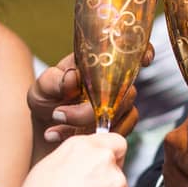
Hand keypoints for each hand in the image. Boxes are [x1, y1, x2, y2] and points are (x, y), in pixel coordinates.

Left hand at [28, 47, 151, 160]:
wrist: (46, 128)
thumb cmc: (46, 100)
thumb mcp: (42, 88)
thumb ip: (54, 81)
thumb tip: (74, 77)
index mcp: (96, 62)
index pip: (128, 50)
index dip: (143, 51)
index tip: (145, 60)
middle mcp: (114, 80)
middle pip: (124, 89)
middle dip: (89, 108)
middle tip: (58, 114)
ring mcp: (119, 103)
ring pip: (122, 112)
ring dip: (87, 124)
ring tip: (56, 127)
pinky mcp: (119, 125)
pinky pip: (119, 132)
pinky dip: (92, 137)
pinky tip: (65, 136)